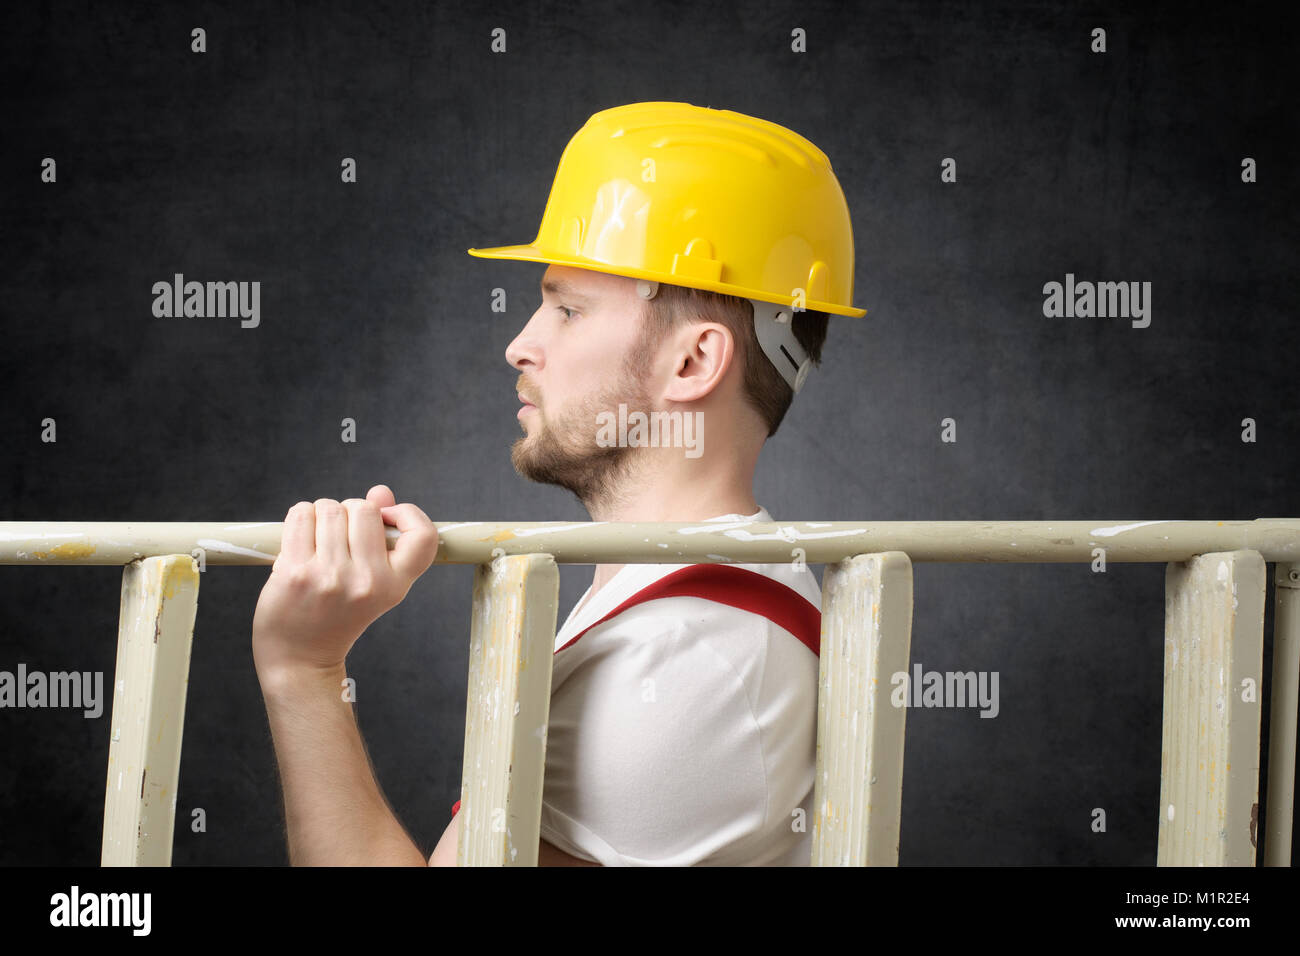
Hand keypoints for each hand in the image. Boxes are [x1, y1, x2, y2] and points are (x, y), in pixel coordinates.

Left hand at [251, 484, 439, 677]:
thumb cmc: (337, 614)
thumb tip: (380, 492)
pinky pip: (302, 515)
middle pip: (366, 509)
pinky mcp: (295, 572)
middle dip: (351, 512)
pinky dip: (301, 517)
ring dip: (323, 514)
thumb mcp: (372, 582)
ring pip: (331, 508)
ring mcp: (330, 577)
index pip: (423, 536)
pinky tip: (300, 537)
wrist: (300, 658)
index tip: (388, 517)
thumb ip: (381, 535)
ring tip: (319, 540)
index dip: (409, 514)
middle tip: (341, 537)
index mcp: (395, 586)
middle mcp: (367, 581)